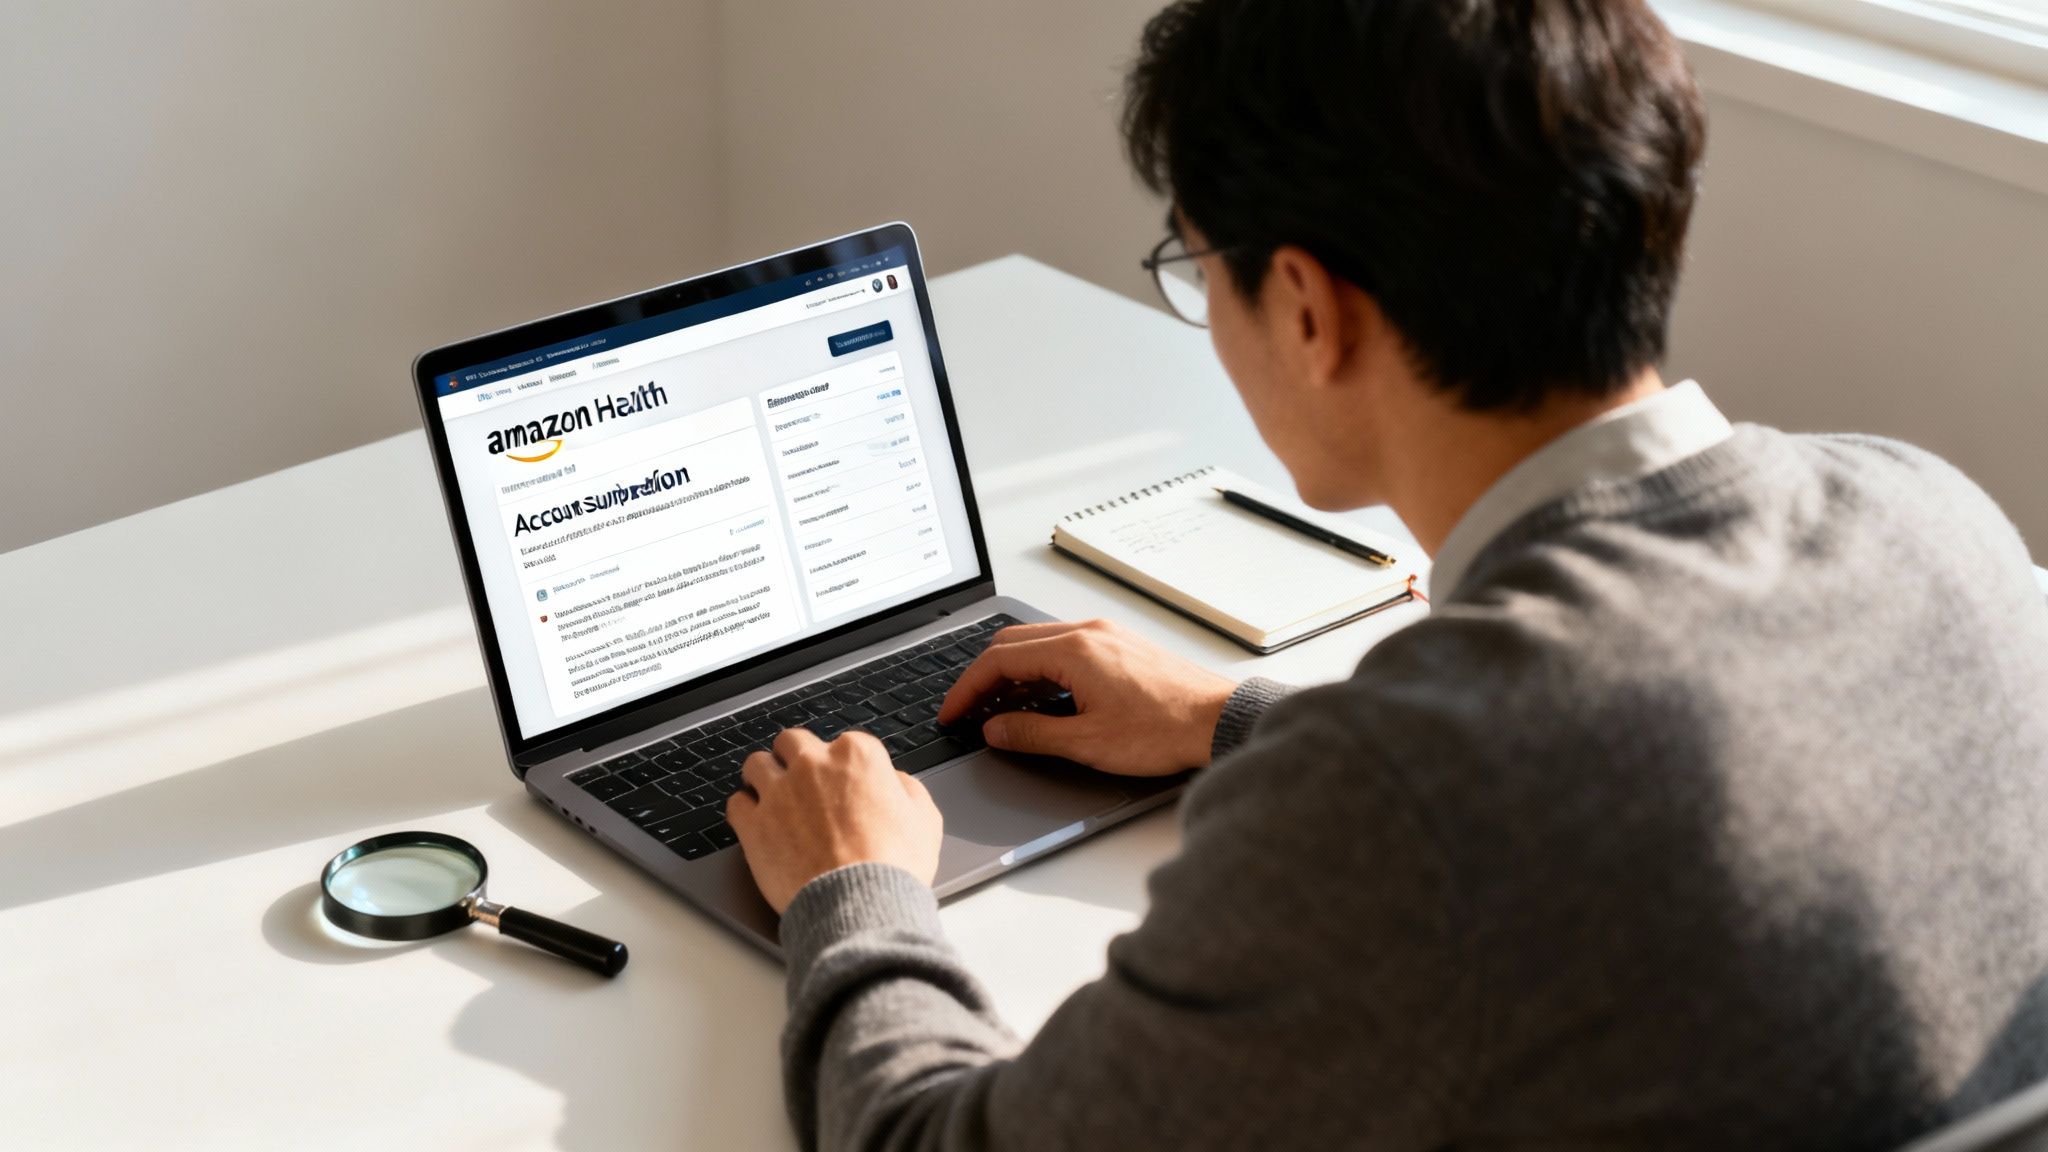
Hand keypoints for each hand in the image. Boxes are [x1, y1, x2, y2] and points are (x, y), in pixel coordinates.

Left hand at [725, 727, 942, 914]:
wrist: (859, 903)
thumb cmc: (894, 865)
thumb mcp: (924, 820)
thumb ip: (907, 789)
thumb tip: (895, 783)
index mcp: (857, 756)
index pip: (844, 742)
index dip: (843, 765)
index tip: (842, 782)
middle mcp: (813, 765)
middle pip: (792, 742)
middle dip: (796, 758)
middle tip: (801, 781)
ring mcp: (779, 792)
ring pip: (756, 764)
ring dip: (764, 777)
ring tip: (772, 796)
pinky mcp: (754, 823)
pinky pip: (736, 803)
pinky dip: (744, 810)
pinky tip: (756, 822)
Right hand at [937, 619, 1237, 776]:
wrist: (1219, 721)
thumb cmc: (1165, 729)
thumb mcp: (1088, 742)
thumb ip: (1032, 734)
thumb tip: (995, 729)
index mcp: (1074, 650)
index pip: (998, 660)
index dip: (967, 689)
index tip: (953, 713)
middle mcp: (1088, 633)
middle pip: (1013, 643)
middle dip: (983, 677)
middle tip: (968, 711)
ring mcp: (1105, 636)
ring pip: (1038, 643)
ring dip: (1012, 673)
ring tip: (1000, 710)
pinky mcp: (1119, 647)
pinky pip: (1064, 648)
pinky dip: (1040, 670)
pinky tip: (1041, 699)